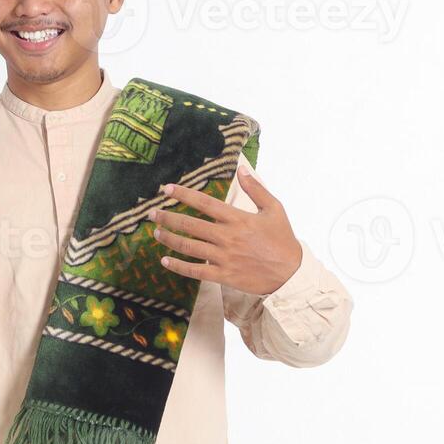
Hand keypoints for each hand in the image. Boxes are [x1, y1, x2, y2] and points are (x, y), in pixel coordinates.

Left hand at [150, 164, 301, 295]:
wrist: (290, 274)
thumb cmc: (283, 240)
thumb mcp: (274, 209)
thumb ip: (256, 189)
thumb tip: (242, 168)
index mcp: (237, 219)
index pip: (204, 203)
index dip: (183, 194)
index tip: (166, 189)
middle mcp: (226, 237)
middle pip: (190, 225)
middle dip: (168, 217)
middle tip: (152, 213)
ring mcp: (223, 258)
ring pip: (188, 247)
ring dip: (169, 239)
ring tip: (156, 233)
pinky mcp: (223, 275)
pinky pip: (195, 271)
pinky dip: (178, 266)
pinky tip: (165, 260)